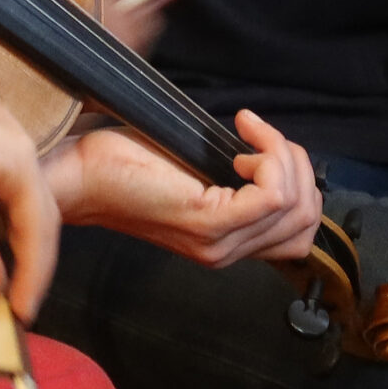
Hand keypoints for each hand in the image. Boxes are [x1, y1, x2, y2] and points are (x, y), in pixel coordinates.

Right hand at [0, 68, 59, 320]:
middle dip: (32, 265)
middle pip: (37, 211)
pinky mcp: (13, 155)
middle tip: (20, 310)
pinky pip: (34, 218)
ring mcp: (15, 143)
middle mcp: (9, 136)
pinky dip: (31, 260)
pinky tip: (18, 292)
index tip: (9, 293)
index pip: (18, 203)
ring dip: (34, 269)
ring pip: (42, 217)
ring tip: (20, 310)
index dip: (18, 250)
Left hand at [46, 109, 321, 268]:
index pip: (300, 229)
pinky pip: (273, 193)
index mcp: (226, 244)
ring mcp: (219, 242)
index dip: (295, 178)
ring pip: (295, 204)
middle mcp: (227, 252)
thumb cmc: (126, 165)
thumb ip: (234, 181)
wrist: (81, 176)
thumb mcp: (194, 176)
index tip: (255, 147)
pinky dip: (270, 154)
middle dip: (296, 165)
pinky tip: (242, 136)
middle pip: (306, 218)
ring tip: (247, 139)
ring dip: (283, 157)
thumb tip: (272, 156)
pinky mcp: (208, 222)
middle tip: (256, 141)